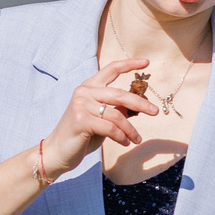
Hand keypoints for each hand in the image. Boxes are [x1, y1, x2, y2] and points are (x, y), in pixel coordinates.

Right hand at [43, 59, 154, 180]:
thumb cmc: (82, 135)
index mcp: (89, 87)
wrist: (58, 151)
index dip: (129, 64)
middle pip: (119, 94)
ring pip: (117, 115)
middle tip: (155, 112)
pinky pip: (111, 128)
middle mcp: (84, 92)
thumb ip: (116, 109)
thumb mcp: (102, 118)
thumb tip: (140, 105)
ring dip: (130, 130)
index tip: (146, 63)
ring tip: (136, 139)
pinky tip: (125, 143)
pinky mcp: (81, 120)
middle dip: (140, 103)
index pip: (111, 69)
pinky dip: (121, 137)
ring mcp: (81, 105)